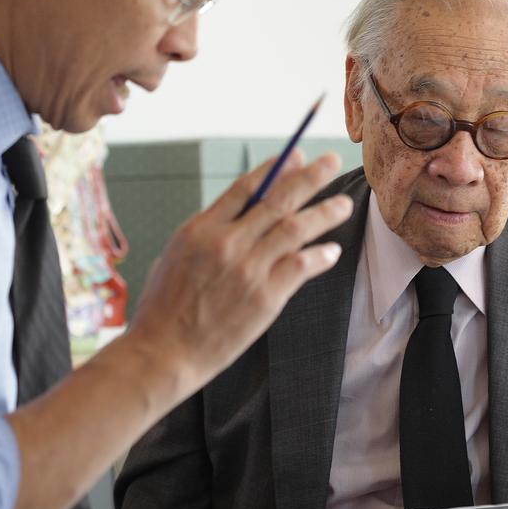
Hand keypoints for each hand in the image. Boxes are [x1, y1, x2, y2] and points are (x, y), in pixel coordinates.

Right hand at [128, 149, 352, 394]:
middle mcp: (227, 243)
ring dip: (324, 212)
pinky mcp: (265, 297)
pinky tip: (331, 250)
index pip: (247, 186)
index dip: (276, 167)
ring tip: (344, 204)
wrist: (163, 353)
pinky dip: (320, 255)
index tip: (297, 155)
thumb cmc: (163, 309)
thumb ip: (208, 234)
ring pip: (296, 228)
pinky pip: (301, 265)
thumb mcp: (175, 256)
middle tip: (332, 162)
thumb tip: (240, 215)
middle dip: (310, 176)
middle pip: (279, 199)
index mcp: (200, 229)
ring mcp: (248, 269)